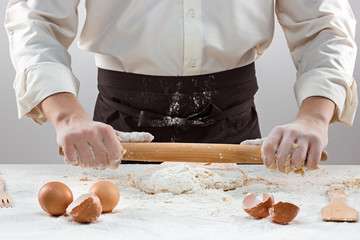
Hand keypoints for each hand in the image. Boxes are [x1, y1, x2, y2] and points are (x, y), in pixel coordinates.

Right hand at [39, 92, 153, 168]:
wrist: (72, 121)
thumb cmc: (95, 131)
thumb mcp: (113, 133)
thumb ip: (131, 137)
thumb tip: (151, 138)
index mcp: (107, 130)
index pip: (115, 154)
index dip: (114, 162)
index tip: (111, 161)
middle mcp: (93, 131)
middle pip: (101, 161)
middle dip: (101, 165)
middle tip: (98, 161)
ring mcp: (78, 136)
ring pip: (87, 163)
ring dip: (88, 165)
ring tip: (88, 158)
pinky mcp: (65, 141)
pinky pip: (73, 161)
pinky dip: (75, 162)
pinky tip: (76, 155)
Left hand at [241, 97, 334, 172]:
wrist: (312, 123)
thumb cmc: (291, 134)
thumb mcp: (276, 135)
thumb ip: (261, 142)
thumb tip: (241, 145)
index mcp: (278, 130)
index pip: (268, 147)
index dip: (267, 160)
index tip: (270, 166)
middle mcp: (291, 132)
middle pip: (282, 156)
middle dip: (281, 167)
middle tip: (283, 169)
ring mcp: (305, 136)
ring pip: (297, 160)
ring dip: (294, 168)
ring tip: (294, 167)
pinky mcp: (318, 142)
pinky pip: (312, 161)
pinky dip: (308, 167)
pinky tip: (306, 165)